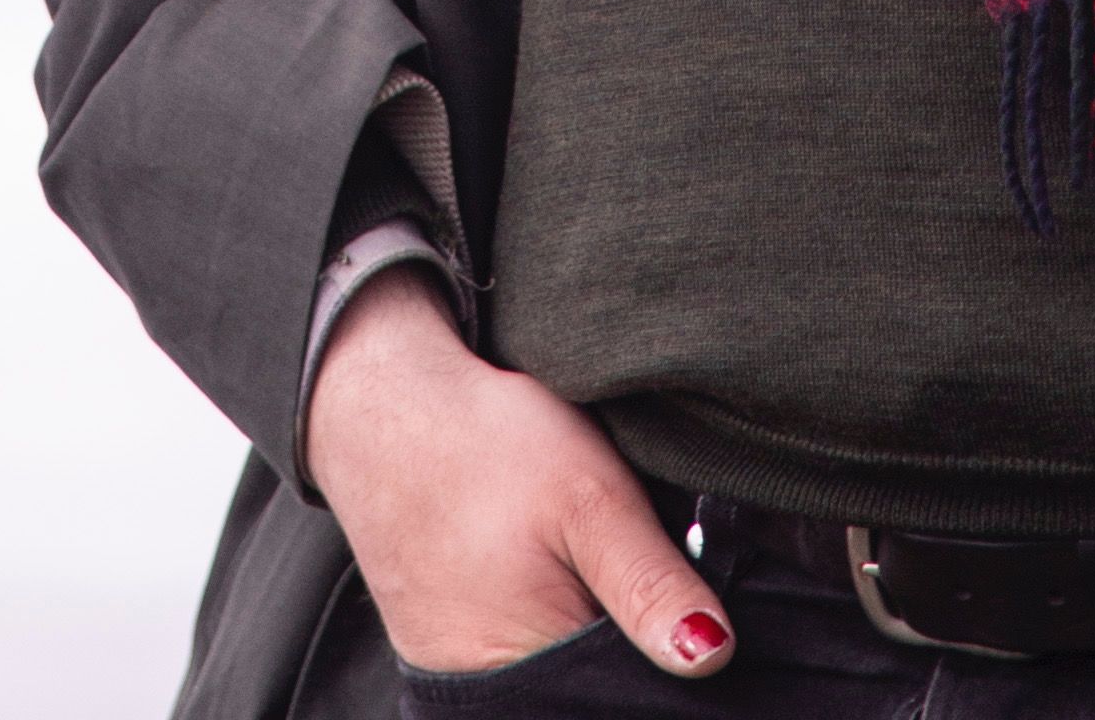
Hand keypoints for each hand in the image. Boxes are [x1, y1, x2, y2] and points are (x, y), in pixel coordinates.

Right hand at [304, 271, 732, 678]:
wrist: (381, 404)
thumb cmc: (483, 445)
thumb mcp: (587, 497)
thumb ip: (649, 583)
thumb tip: (713, 656)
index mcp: (533, 678)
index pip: (633, 700)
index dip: (672, 662)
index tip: (683, 609)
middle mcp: (492, 699)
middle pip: (600, 694)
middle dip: (633, 651)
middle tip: (628, 568)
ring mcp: (463, 681)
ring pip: (564, 681)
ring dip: (594, 639)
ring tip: (588, 567)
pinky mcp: (449, 655)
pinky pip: (524, 662)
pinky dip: (552, 627)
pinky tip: (556, 577)